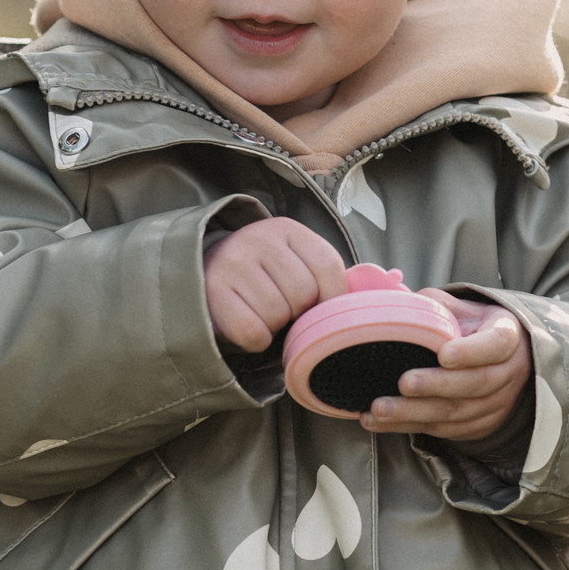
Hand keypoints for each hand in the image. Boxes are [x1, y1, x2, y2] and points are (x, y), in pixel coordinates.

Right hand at [205, 215, 348, 353]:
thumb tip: (364, 301)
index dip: (332, 296)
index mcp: (287, 229)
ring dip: (275, 325)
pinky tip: (248, 324)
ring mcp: (233, 263)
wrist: (204, 273)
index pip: (328, 266)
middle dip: (298, 311)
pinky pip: (253, 332)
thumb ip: (326, 275)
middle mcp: (258, 239)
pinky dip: (256, 340)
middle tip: (281, 306)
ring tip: (260, 311)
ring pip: (278, 315)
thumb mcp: (294, 260)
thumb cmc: (262, 276)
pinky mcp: (213, 292)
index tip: (320, 305)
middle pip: (304, 294)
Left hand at [365, 298, 533, 445]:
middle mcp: (508, 372)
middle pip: (476, 383)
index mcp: (506, 334)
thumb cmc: (469, 327)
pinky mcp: (479, 426)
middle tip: (404, 383)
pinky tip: (380, 422)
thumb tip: (392, 308)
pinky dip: (410, 426)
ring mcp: (497, 403)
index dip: (471, 352)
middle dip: (437, 385)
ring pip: (458, 413)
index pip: (496, 344)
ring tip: (380, 408)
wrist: (493, 357)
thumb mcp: (457, 307)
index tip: (444, 354)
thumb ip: (433, 308)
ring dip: (415, 413)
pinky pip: (445, 430)